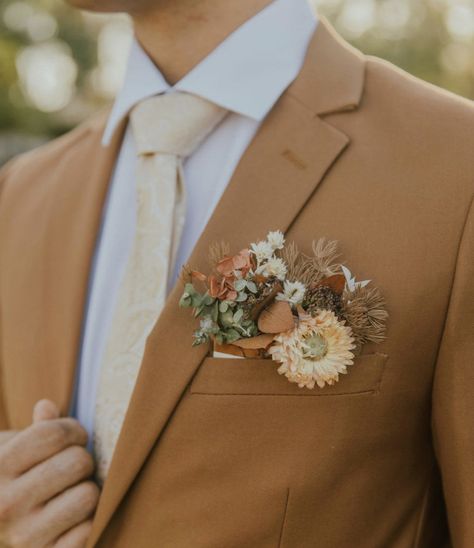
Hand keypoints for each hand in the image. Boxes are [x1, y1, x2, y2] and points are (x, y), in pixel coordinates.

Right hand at [0, 400, 99, 546]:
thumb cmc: (12, 478)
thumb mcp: (13, 450)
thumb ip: (35, 429)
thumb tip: (47, 406)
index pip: (54, 434)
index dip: (73, 430)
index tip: (73, 437)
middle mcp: (5, 503)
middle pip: (78, 461)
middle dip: (82, 459)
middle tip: (73, 468)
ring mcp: (24, 536)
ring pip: (88, 495)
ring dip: (87, 490)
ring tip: (73, 491)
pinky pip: (87, 532)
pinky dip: (88, 524)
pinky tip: (75, 519)